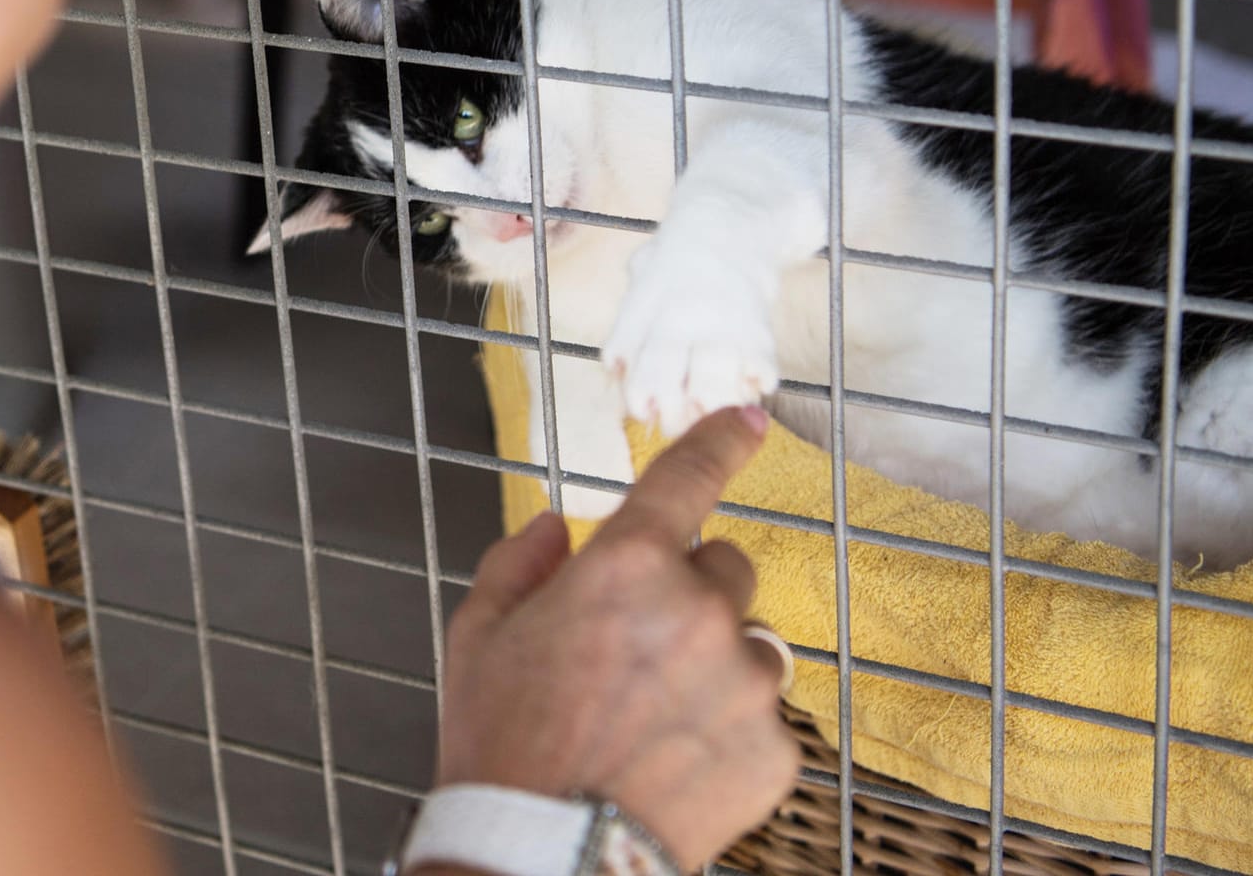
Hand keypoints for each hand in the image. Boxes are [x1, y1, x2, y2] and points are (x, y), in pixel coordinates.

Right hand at [434, 407, 798, 871]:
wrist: (542, 853)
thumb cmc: (501, 744)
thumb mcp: (478, 637)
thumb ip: (519, 564)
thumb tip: (558, 529)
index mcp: (626, 567)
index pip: (688, 480)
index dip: (721, 441)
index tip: (750, 420)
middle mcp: (698, 611)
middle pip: (724, 568)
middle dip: (688, 594)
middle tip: (634, 653)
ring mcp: (745, 682)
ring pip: (749, 646)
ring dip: (714, 666)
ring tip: (653, 723)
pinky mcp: (774, 749)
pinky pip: (761, 720)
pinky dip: (726, 734)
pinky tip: (672, 766)